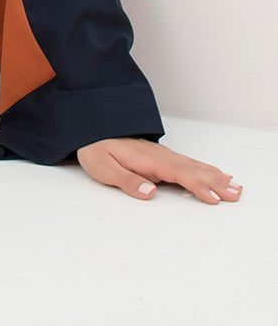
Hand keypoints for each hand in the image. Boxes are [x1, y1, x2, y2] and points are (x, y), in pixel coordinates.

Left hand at [75, 137, 243, 203]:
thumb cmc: (96, 149)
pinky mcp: (162, 158)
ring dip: (216, 177)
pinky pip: (190, 164)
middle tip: (235, 195)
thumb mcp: (104, 167)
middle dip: (215, 183)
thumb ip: (128, 181)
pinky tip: (218, 174)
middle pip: (193, 170)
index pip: (179, 174)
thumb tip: (150, 192)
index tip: (213, 197)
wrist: (90, 128)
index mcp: (148, 160)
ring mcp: (163, 156)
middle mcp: (160, 156)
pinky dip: (207, 170)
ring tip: (235, 187)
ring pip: (195, 167)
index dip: (197, 186)